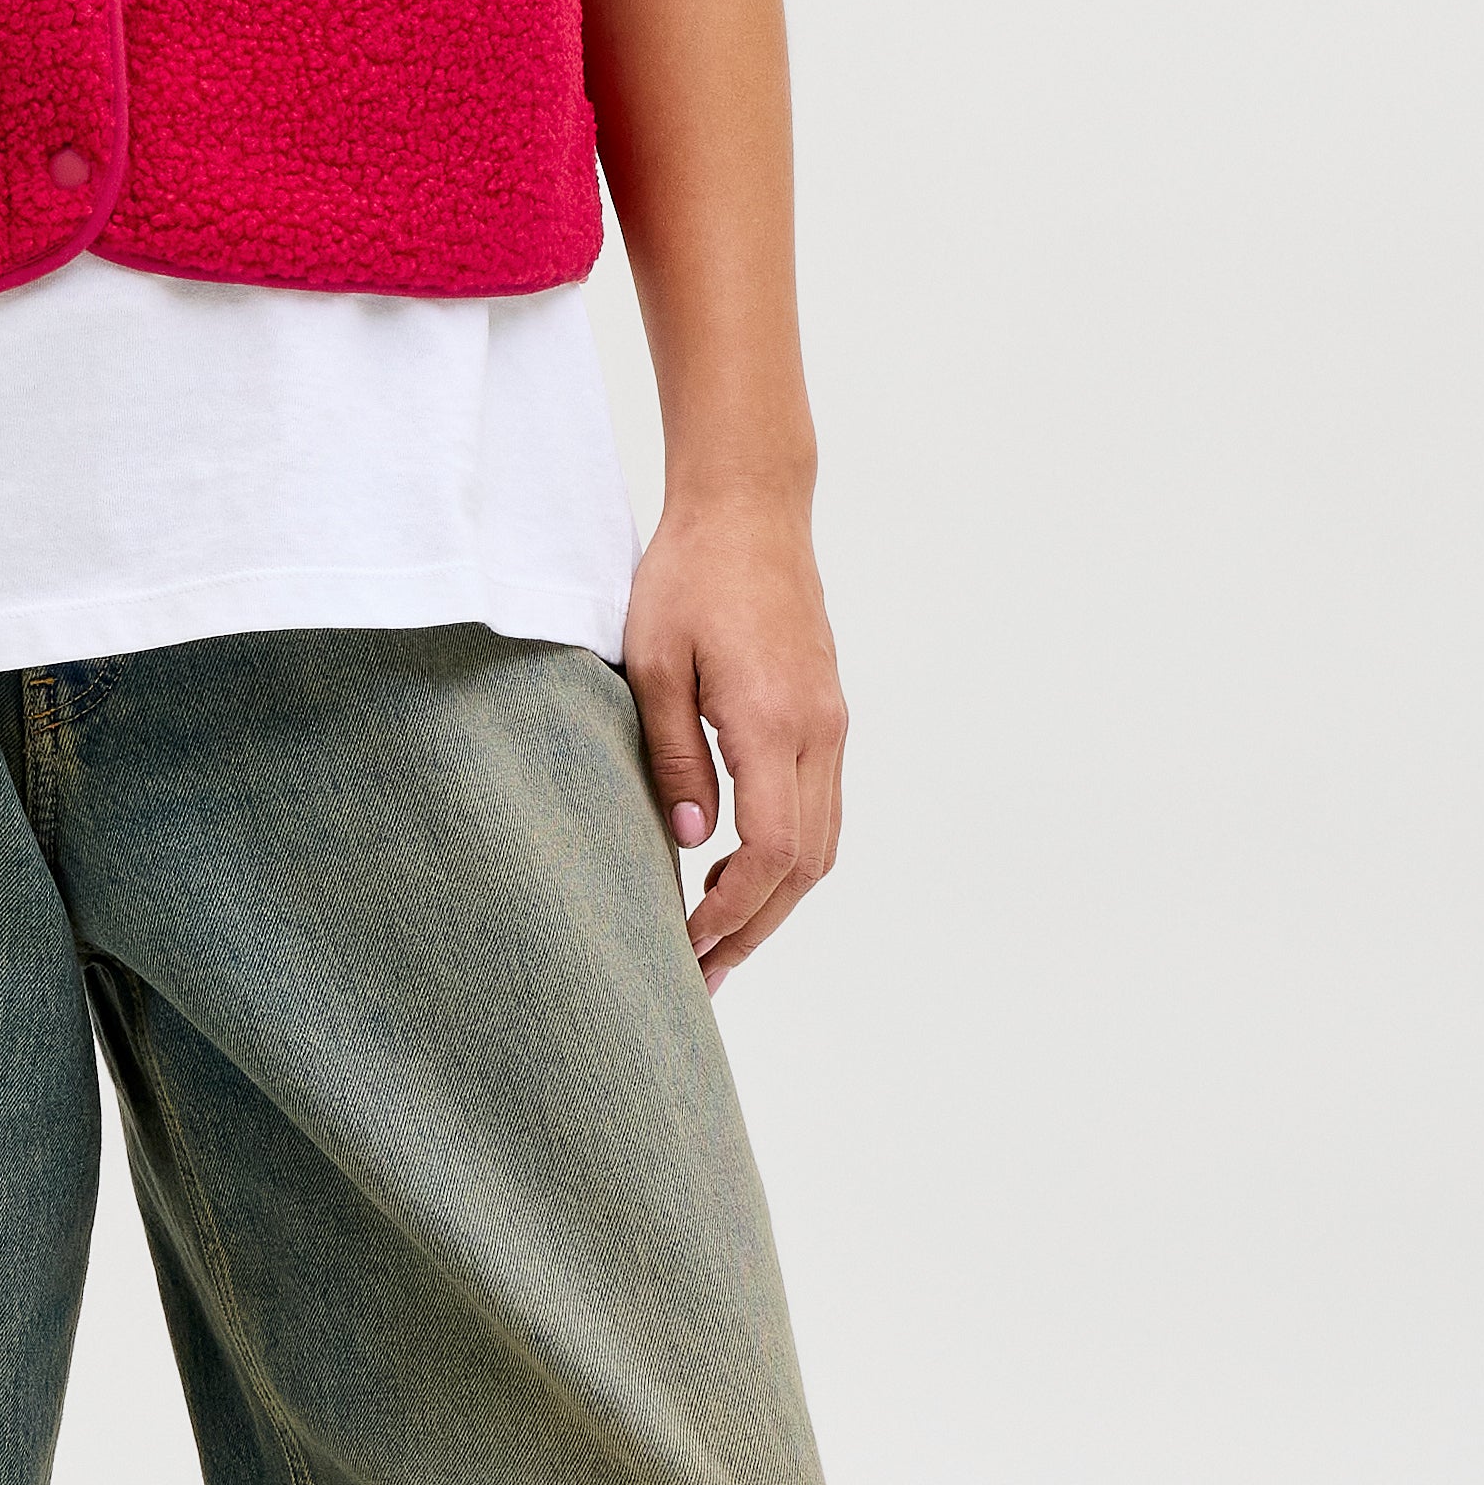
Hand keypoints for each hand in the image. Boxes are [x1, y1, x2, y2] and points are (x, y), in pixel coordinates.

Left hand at [622, 492, 847, 987]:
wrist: (749, 509)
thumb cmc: (688, 576)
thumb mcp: (652, 666)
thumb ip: (672, 758)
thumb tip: (688, 844)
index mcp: (771, 722)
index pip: (771, 851)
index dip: (732, 912)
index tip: (688, 945)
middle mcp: (817, 732)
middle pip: (805, 864)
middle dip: (755, 927)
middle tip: (704, 975)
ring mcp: (831, 724)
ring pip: (823, 842)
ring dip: (777, 900)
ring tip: (723, 941)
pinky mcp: (827, 714)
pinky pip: (821, 808)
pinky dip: (788, 858)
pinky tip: (743, 874)